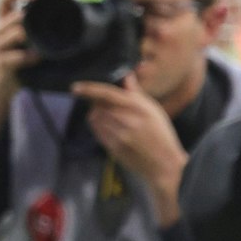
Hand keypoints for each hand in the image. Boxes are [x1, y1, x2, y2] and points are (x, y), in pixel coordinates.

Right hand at [0, 0, 39, 106]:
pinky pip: (19, 55)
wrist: (3, 88)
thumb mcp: (25, 43)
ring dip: (33, 38)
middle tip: (48, 26)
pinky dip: (31, 57)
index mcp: (3, 24)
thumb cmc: (19, 63)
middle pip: (15, 16)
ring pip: (18, 32)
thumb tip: (60, 16)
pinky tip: (38, 59)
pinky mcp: (1, 62)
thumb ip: (34, 29)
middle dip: (32, 20)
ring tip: (44, 44)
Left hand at [71, 73, 188, 225]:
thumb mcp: (154, 110)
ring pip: (95, 119)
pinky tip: (108, 128)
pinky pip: (97, 133)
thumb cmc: (161, 135)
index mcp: (139, 108)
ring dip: (96, 115)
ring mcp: (120, 136)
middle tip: (103, 106)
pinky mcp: (114, 148)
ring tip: (109, 118)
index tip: (75, 88)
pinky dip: (98, 127)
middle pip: (98, 107)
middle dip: (96, 104)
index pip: (108, 94)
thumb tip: (127, 76)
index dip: (89, 89)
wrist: (165, 164)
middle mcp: (128, 121)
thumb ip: (136, 93)